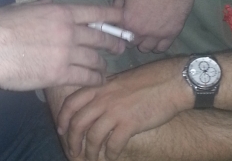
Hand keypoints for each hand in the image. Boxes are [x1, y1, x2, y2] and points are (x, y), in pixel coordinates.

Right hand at [0, 0, 126, 94]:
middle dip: (113, 42)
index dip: (112, 14)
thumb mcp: (19, 8)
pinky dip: (95, 79)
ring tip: (105, 68)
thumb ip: (39, 5)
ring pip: (95, 59)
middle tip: (120, 46)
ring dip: (103, 64)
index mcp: (58, 11)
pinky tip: (98, 81)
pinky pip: (86, 77)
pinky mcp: (59, 74)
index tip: (123, 17)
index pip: (94, 11)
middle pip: (100, 37)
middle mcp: (68, 30)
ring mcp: (65, 53)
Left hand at [57, 57, 190, 160]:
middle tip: (73, 152)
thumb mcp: (119, 81)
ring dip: (90, 152)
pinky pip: (113, 144)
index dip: (63, 119)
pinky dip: (110, 153)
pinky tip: (111, 156)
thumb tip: (95, 106)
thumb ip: (105, 92)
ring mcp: (115, 111)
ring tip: (91, 159)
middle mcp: (103, 99)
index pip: (71, 103)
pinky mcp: (129, 123)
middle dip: (72, 141)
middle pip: (78, 123)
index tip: (61, 130)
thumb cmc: (148, 80)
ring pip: (93, 137)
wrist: (170, 82)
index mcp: (99, 87)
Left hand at [114, 0, 200, 51]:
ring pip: (147, 48)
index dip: (119, 31)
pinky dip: (158, 44)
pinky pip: (163, 47)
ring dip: (144, 42)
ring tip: (146, 32)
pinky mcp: (172, 33)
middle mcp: (142, 32)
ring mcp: (158, 34)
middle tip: (135, 27)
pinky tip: (157, 36)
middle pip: (132, 43)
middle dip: (131, 36)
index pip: (118, 36)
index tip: (122, 26)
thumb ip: (117, 4)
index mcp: (128, 21)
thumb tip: (113, 14)